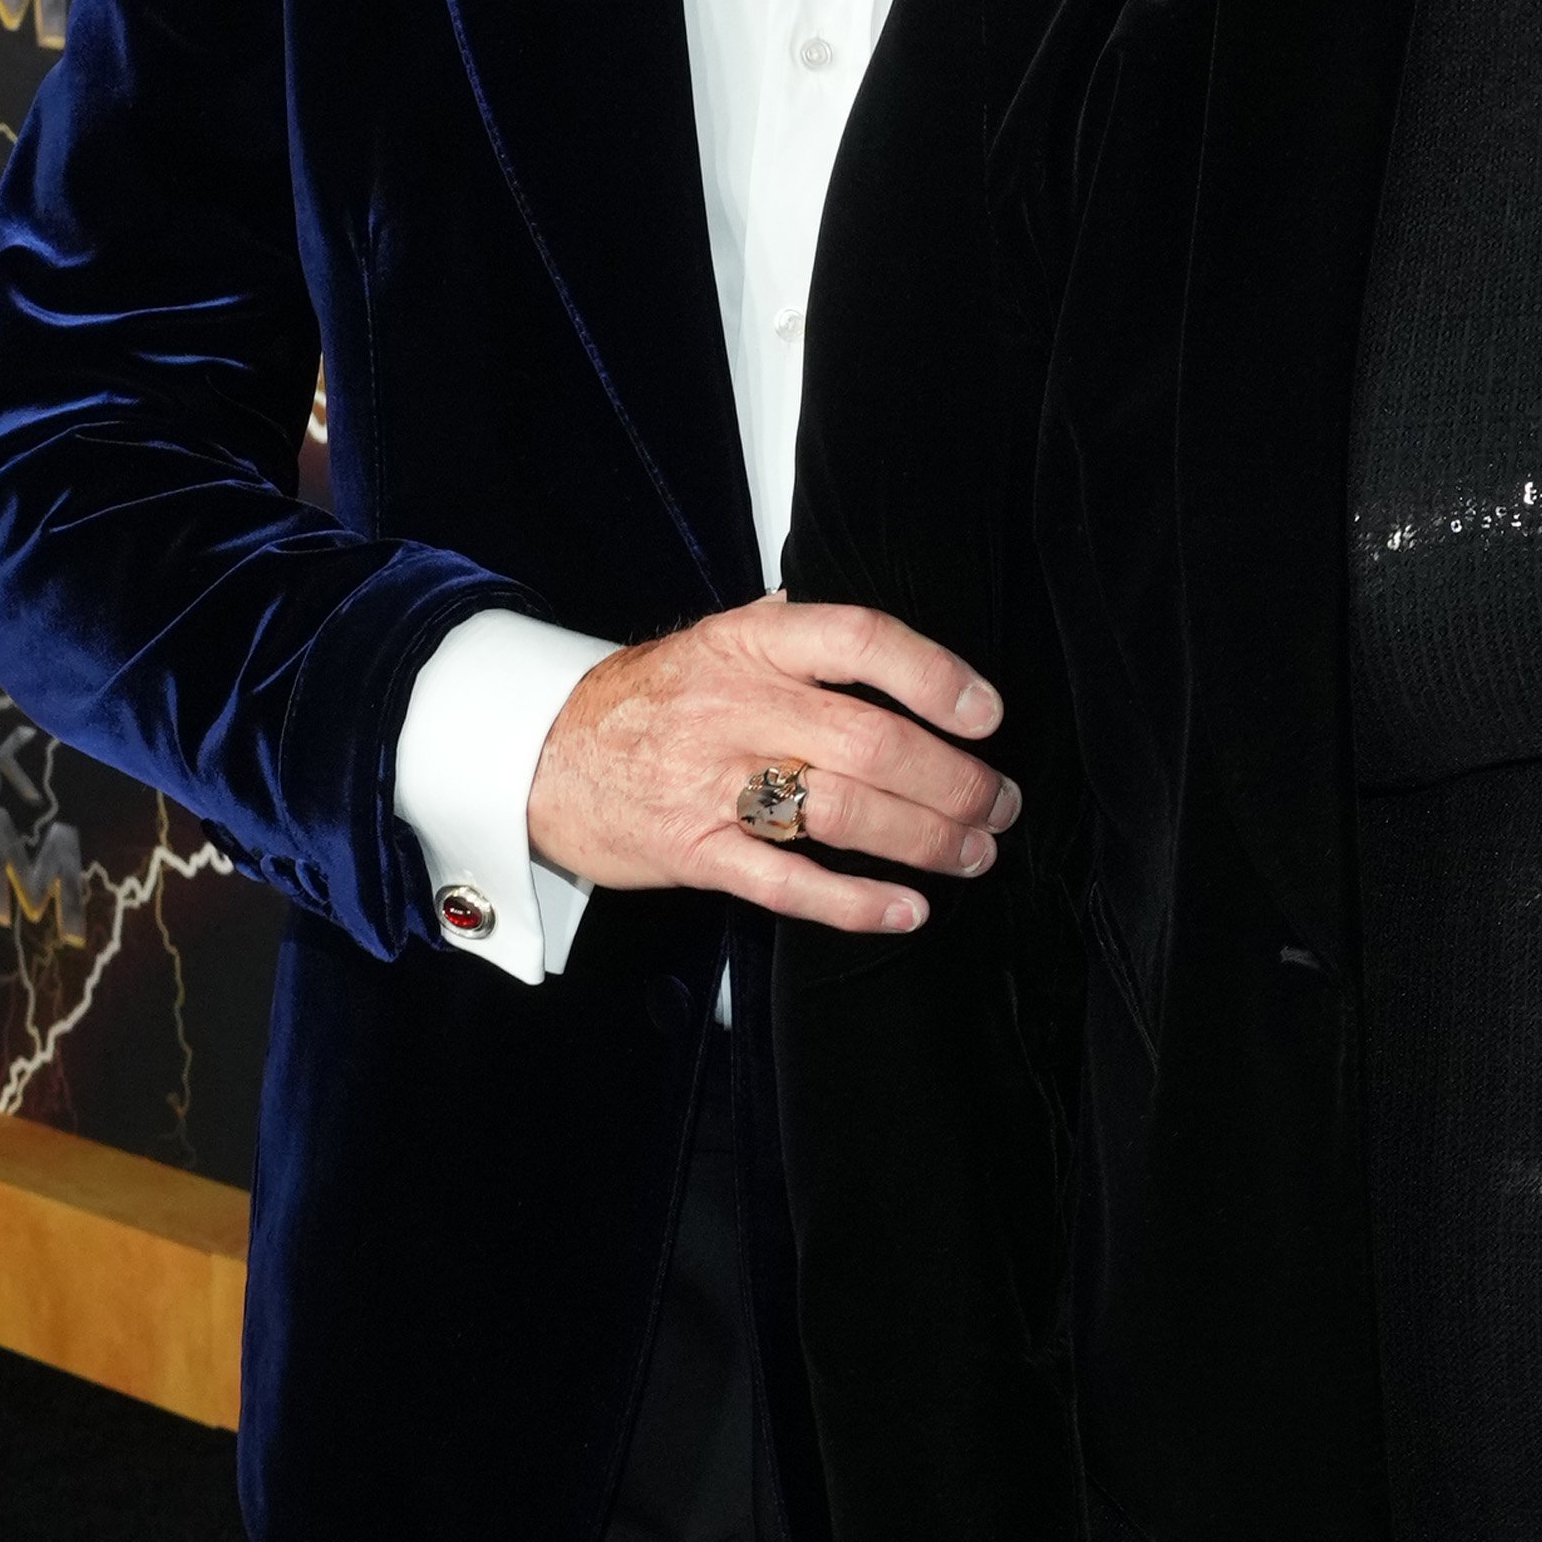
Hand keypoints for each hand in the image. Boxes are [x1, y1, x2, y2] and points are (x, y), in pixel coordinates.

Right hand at [526, 595, 1015, 934]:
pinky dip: (856, 901)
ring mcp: (711, 782)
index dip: (935, 676)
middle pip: (869, 739)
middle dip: (953, 780)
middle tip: (999, 803)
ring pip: (841, 810)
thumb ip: (796, 633)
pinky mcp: (695, 851)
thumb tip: (888, 636)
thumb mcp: (716, 640)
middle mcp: (734, 706)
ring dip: (924, 838)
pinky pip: (788, 881)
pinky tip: (907, 909)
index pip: (859, 641)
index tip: (987, 713)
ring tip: (972, 852)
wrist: (542, 756)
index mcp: (749, 644)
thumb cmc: (648, 702)